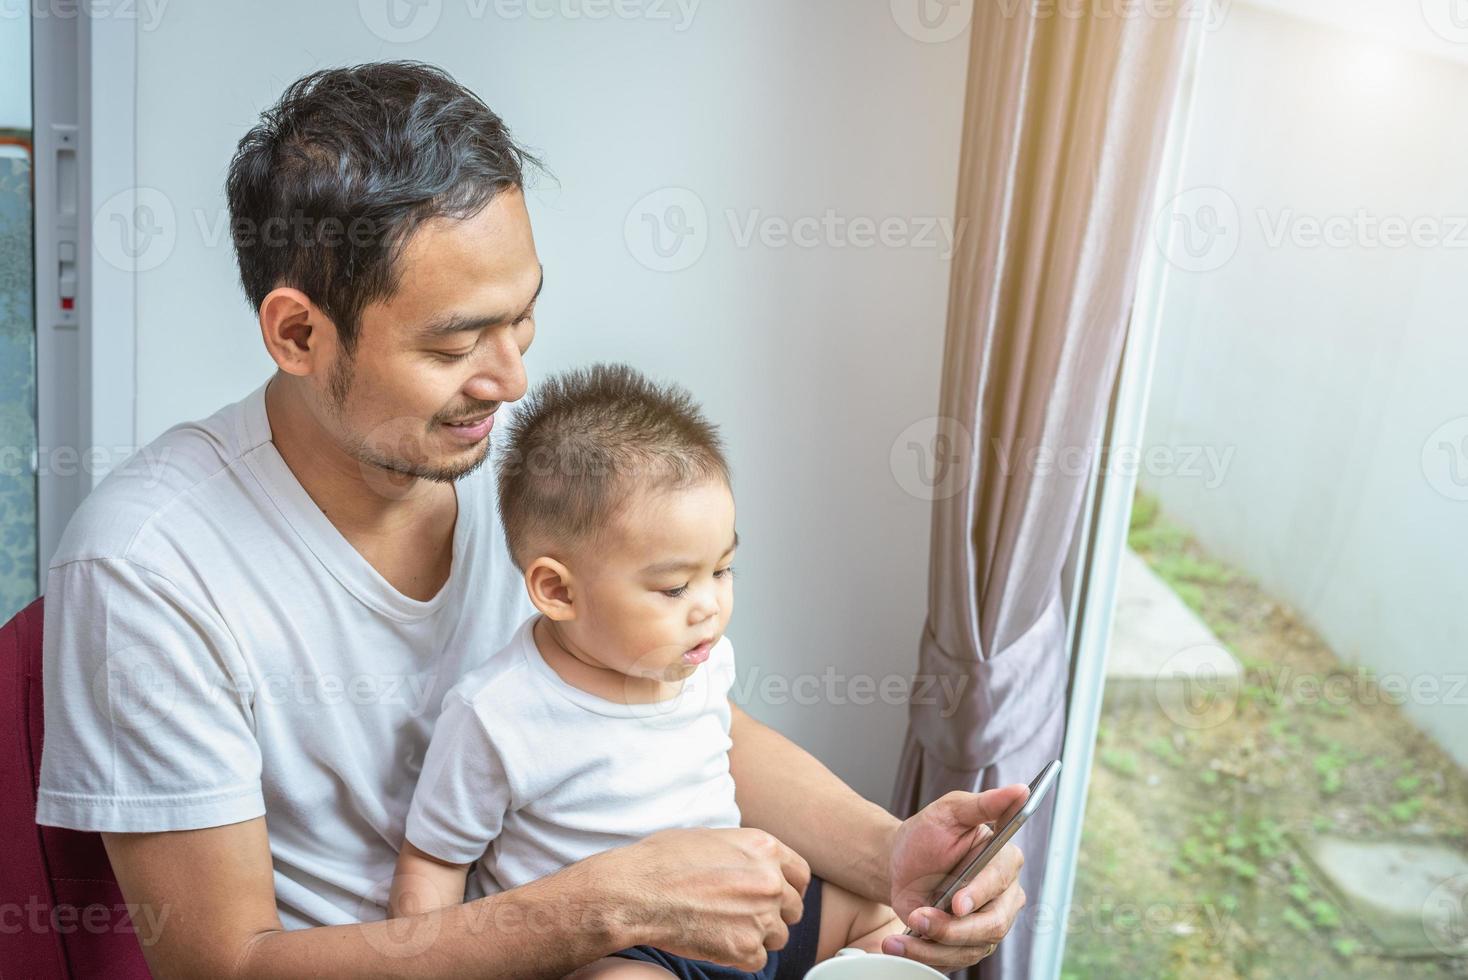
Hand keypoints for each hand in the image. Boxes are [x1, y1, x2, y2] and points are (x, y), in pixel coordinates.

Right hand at [601, 827, 809, 971]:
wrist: (637, 891)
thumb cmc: (663, 860)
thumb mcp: (713, 837)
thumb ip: (744, 852)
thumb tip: (752, 864)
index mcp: (765, 848)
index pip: (801, 874)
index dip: (788, 886)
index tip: (777, 895)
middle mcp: (770, 881)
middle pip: (793, 908)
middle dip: (773, 913)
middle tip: (745, 914)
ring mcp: (761, 915)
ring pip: (778, 936)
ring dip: (757, 935)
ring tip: (725, 927)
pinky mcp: (745, 947)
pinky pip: (758, 960)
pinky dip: (740, 956)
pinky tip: (717, 942)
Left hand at [882, 785, 1028, 970]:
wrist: (899, 864)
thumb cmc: (927, 834)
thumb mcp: (950, 811)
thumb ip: (985, 804)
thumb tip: (1021, 791)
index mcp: (1004, 861)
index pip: (1000, 881)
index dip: (980, 893)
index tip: (957, 902)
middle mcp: (1003, 897)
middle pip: (992, 924)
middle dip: (953, 927)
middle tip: (920, 919)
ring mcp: (987, 924)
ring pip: (971, 947)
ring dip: (932, 944)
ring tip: (902, 930)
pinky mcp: (968, 944)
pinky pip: (952, 959)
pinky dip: (923, 955)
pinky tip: (899, 944)